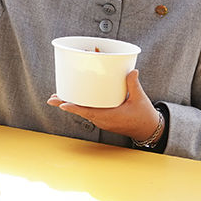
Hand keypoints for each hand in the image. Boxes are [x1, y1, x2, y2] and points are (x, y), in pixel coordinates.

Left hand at [47, 70, 161, 141]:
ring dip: (71, 105)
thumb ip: (134, 84)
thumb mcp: (140, 99)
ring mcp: (102, 121)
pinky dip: (80, 106)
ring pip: (83, 112)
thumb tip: (132, 71)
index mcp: (110, 117)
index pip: (88, 113)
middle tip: (52, 97)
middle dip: (66, 104)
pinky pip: (89, 113)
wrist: (148, 129)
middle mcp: (102, 120)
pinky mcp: (104, 119)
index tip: (63, 104)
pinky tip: (75, 100)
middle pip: (81, 112)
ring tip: (58, 97)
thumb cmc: (144, 116)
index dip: (74, 109)